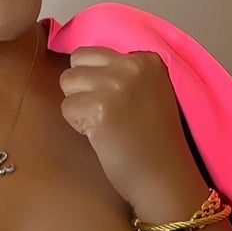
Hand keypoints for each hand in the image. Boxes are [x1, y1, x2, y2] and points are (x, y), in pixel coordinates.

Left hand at [56, 47, 198, 211]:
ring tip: (102, 125)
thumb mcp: (151, 93)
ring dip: (78, 106)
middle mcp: (131, 65)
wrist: (165, 178)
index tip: (118, 105)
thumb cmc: (155, 144)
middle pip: (77, 62)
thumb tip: (84, 67)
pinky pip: (67, 108)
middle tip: (103, 114)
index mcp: (146, 59)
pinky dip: (77, 126)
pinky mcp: (99, 107)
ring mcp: (114, 84)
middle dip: (82, 88)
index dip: (97, 81)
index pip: (96, 53)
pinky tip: (100, 137)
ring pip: (68, 82)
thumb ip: (126, 75)